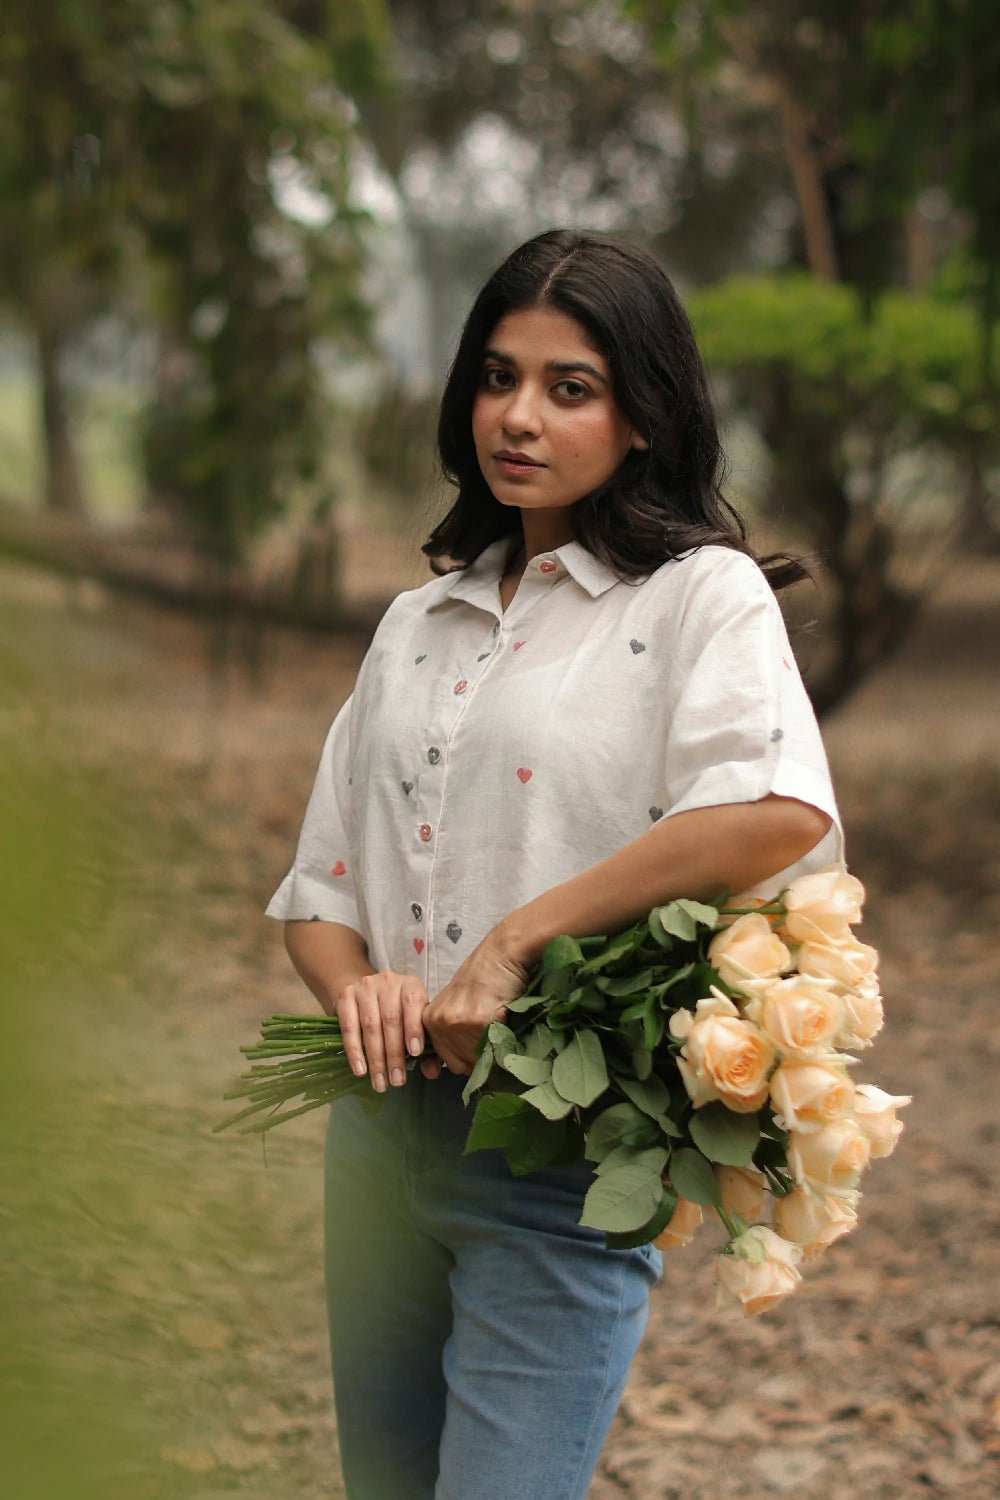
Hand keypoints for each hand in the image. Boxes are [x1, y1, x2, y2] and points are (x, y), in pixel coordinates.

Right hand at [335, 970, 428, 1092]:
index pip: (413, 1002)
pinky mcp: (345, 996)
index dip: (414, 1028)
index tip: (415, 1053)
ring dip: (376, 1058)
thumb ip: (427, 1046)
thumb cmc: (398, 1012)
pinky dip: (355, 1052)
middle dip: (394, 1054)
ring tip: (380, 1082)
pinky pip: (349, 1028)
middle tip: (397, 1080)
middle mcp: (388, 981)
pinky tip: (360, 1070)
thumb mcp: (415, 1022)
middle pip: (391, 1019)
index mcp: (410, 984)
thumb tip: (432, 1072)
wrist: (365, 992)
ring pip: (370, 1026)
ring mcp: (364, 987)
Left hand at [422, 933, 529, 1075]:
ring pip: (479, 1059)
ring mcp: (458, 1023)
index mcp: (430, 1020)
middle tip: (491, 1035)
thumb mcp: (457, 1006)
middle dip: (479, 1058)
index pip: (447, 1062)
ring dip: (493, 1050)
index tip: (477, 1054)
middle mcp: (440, 1023)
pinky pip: (495, 1046)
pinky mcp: (479, 1021)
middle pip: (463, 1065)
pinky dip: (504, 1039)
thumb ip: (452, 1034)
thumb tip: (458, 1069)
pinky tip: (505, 1019)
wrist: (501, 955)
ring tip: (498, 1024)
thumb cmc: (483, 979)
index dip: (466, 1060)